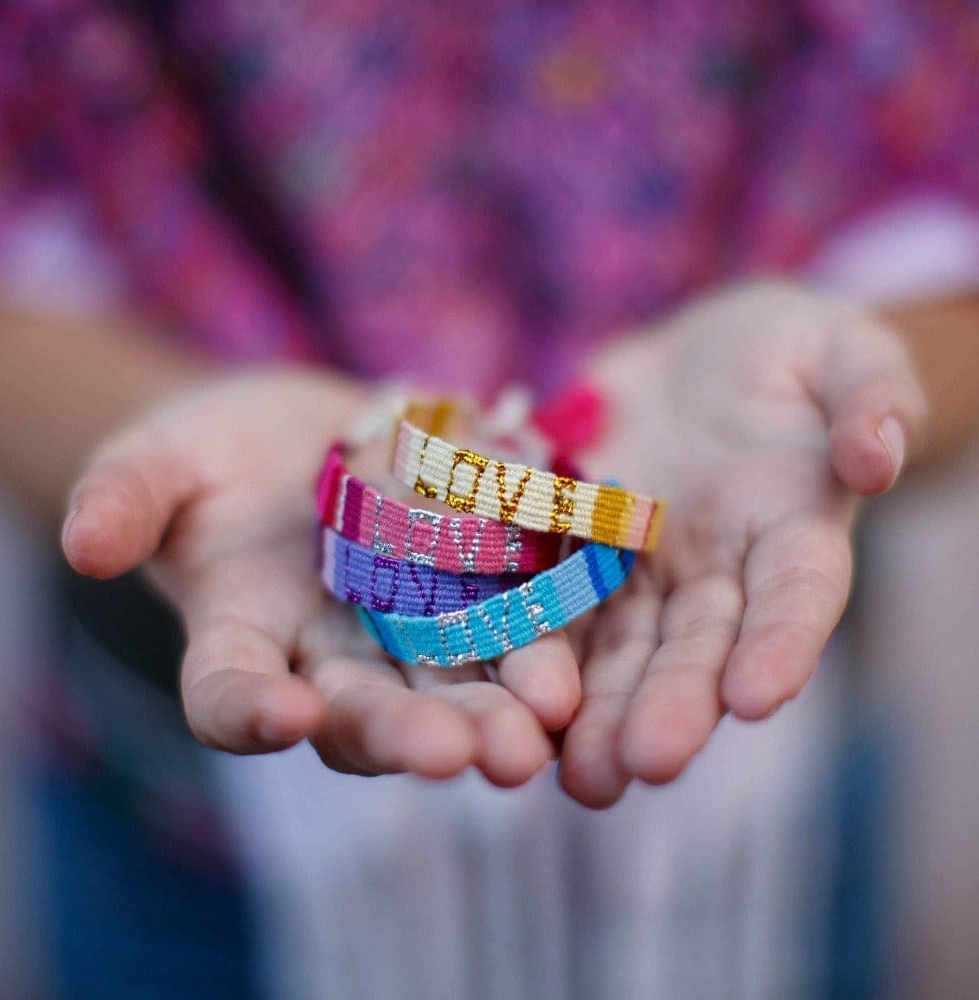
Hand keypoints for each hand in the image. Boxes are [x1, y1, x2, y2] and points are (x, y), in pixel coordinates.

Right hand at [62, 371, 579, 785]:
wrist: (309, 431)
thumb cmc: (214, 452)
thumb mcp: (158, 460)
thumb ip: (127, 497)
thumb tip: (83, 544)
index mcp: (243, 641)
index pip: (231, 695)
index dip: (250, 712)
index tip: (283, 718)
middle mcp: (333, 657)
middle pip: (365, 712)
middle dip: (410, 733)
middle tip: (462, 757)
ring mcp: (409, 629)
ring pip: (452, 683)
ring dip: (498, 708)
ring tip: (542, 726)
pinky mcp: (475, 588)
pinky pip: (511, 618)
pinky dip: (544, 637)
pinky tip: (583, 654)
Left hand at [558, 281, 927, 806]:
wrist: (693, 358)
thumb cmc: (784, 351)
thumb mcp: (841, 351)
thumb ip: (869, 396)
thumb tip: (876, 455)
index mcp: (790, 531)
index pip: (794, 595)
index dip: (779, 645)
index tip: (756, 699)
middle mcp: (714, 570)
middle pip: (696, 644)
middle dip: (671, 703)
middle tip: (642, 764)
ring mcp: (639, 567)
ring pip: (620, 647)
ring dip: (599, 711)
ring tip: (579, 774)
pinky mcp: (576, 548)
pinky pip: (551, 598)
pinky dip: (535, 647)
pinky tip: (509, 700)